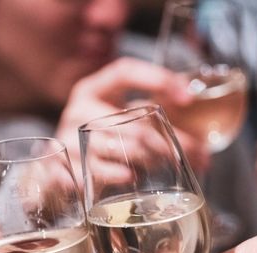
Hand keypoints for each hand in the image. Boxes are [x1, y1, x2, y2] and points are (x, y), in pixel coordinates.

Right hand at [56, 57, 209, 172]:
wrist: (57, 174)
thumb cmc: (99, 142)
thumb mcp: (120, 120)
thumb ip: (151, 115)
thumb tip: (199, 124)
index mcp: (93, 90)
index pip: (125, 71)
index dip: (157, 78)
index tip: (188, 96)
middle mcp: (79, 112)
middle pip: (133, 120)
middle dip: (172, 139)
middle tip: (199, 153)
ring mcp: (71, 140)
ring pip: (122, 147)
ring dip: (155, 159)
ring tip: (174, 167)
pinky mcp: (69, 169)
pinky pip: (102, 171)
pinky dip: (123, 175)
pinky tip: (135, 177)